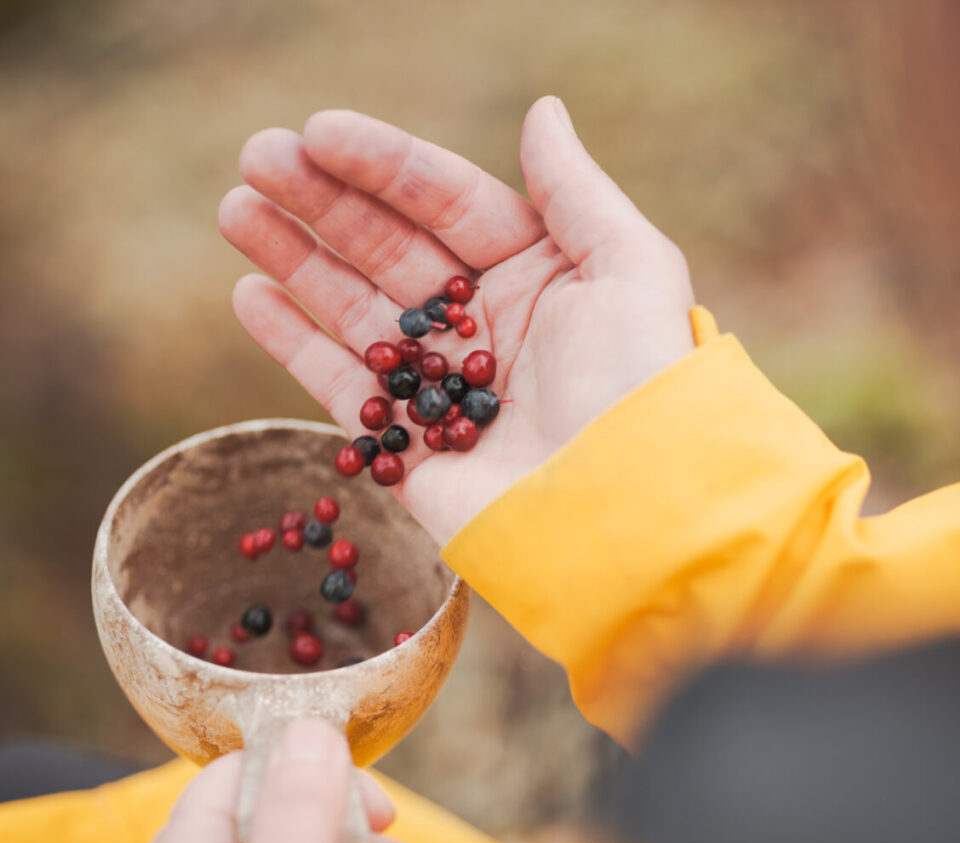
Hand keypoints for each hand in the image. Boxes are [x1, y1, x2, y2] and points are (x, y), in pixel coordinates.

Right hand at [219, 96, 694, 545]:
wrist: (621, 511)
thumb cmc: (636, 384)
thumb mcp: (629, 268)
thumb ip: (575, 191)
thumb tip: (541, 110)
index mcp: (538, 275)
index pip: (448, 204)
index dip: (383, 166)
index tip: (317, 132)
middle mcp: (485, 326)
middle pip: (390, 250)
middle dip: (322, 203)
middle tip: (256, 159)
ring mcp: (442, 388)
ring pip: (355, 311)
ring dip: (295, 260)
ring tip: (236, 210)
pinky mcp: (411, 450)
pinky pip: (342, 387)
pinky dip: (295, 343)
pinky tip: (249, 294)